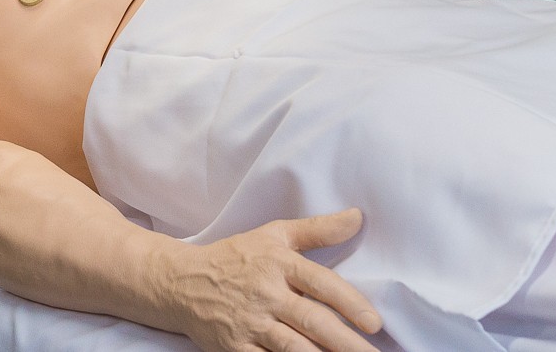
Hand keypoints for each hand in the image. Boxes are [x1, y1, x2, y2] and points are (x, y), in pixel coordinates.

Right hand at [156, 209, 379, 351]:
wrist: (181, 282)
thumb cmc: (235, 257)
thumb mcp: (273, 235)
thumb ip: (317, 229)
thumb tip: (358, 217)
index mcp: (277, 263)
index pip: (320, 283)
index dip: (349, 302)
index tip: (374, 322)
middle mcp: (265, 294)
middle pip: (312, 321)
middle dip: (345, 342)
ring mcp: (249, 324)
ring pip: (293, 347)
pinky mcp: (235, 349)